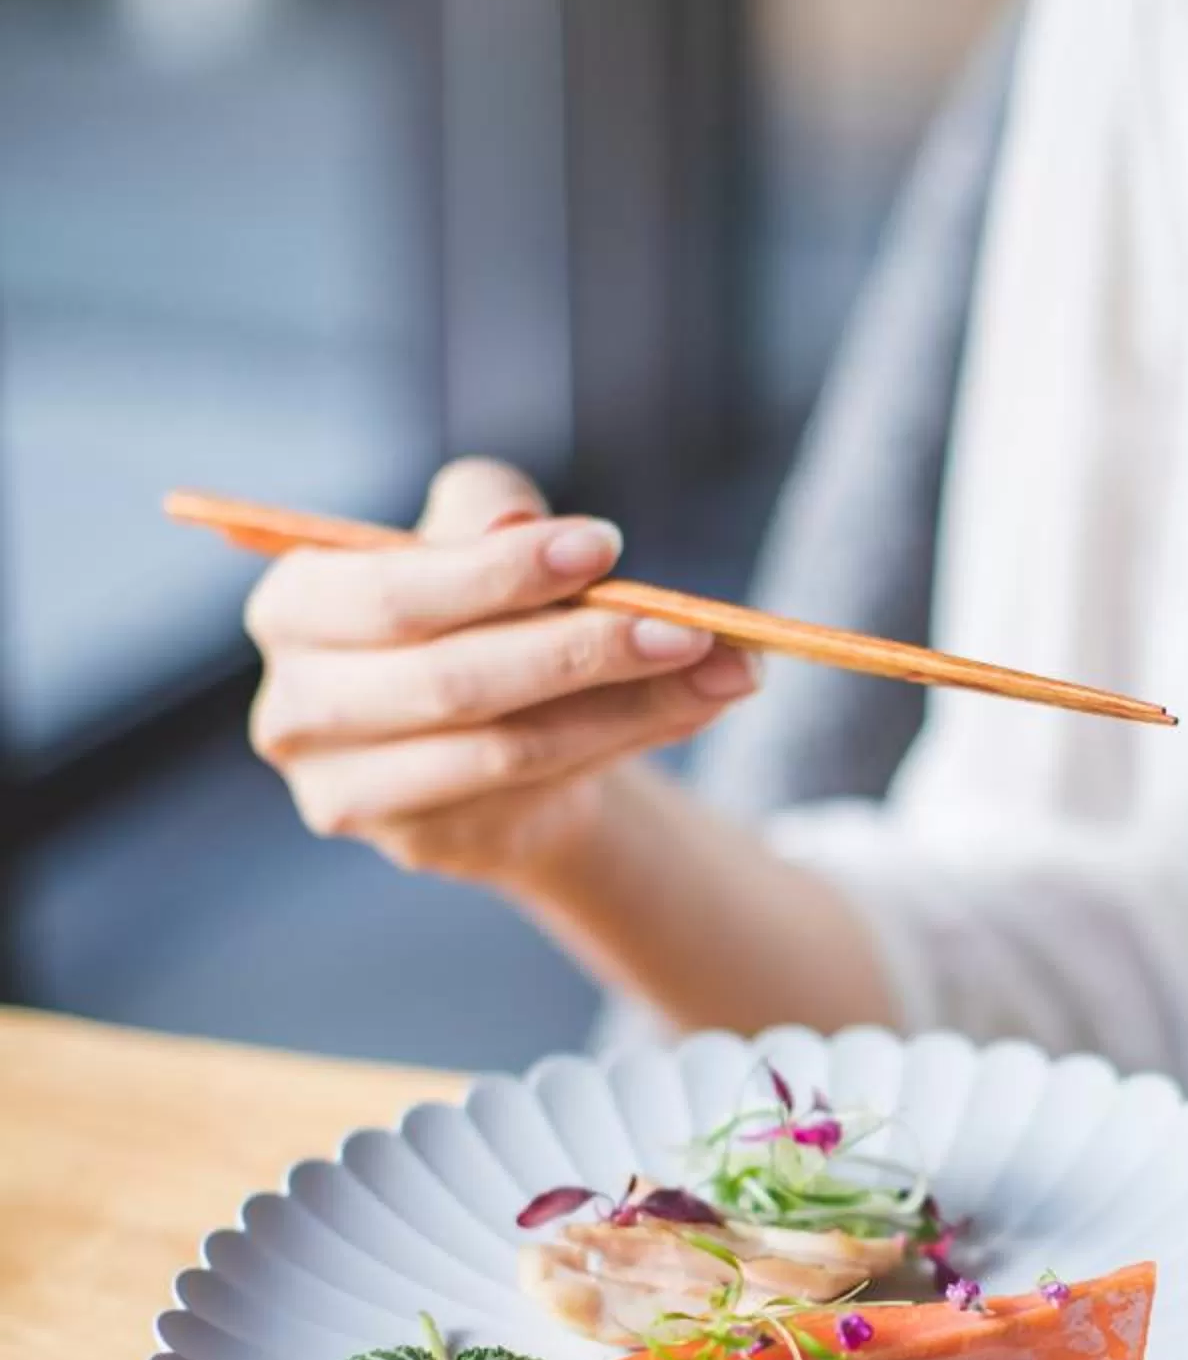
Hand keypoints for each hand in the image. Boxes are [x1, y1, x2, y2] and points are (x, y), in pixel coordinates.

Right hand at [247, 457, 759, 887]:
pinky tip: (694, 706)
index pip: (396, 592)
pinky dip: (625, 743)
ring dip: (627, 705)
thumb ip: (488, 517)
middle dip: (579, 647)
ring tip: (721, 668)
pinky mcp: (416, 843)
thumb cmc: (466, 612)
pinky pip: (535, 793)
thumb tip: (523, 525)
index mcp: (294, 607)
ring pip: (506, 749)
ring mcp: (351, 790)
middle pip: (451, 681)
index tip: (606, 547)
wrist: (479, 730)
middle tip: (685, 625)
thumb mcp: (472, 540)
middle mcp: (298, 707)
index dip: (500, 575)